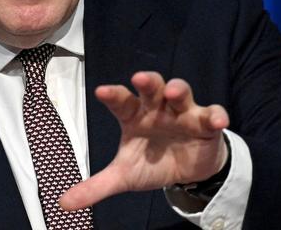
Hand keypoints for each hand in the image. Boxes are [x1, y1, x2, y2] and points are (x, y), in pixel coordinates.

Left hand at [59, 73, 228, 210]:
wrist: (187, 171)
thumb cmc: (152, 161)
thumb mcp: (124, 176)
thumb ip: (96, 186)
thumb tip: (63, 203)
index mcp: (134, 115)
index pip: (121, 101)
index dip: (112, 95)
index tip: (101, 91)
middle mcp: (157, 108)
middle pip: (151, 87)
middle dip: (147, 81)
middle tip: (139, 78)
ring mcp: (182, 112)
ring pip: (181, 92)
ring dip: (178, 89)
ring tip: (173, 93)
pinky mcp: (206, 123)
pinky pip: (213, 114)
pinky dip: (216, 115)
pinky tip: (217, 121)